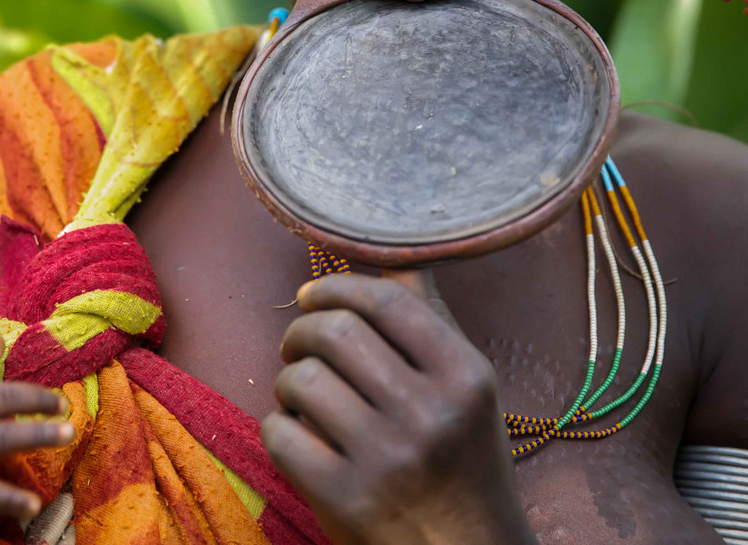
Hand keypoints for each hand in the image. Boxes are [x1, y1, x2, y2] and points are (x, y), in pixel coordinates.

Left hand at [262, 273, 533, 544]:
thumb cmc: (462, 460)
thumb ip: (430, 320)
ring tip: (301, 395)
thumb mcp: (468, 388)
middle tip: (299, 346)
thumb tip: (397, 250)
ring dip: (288, 381)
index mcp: (465, 375)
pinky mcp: (344, 498)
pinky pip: (280, 433)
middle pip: (334, 331)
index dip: (336, 287)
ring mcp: (386, 458)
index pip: (386, 300)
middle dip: (301, 331)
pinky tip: (298, 436)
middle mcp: (430, 413)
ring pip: (301, 379)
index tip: (312, 296)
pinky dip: (278, 428)